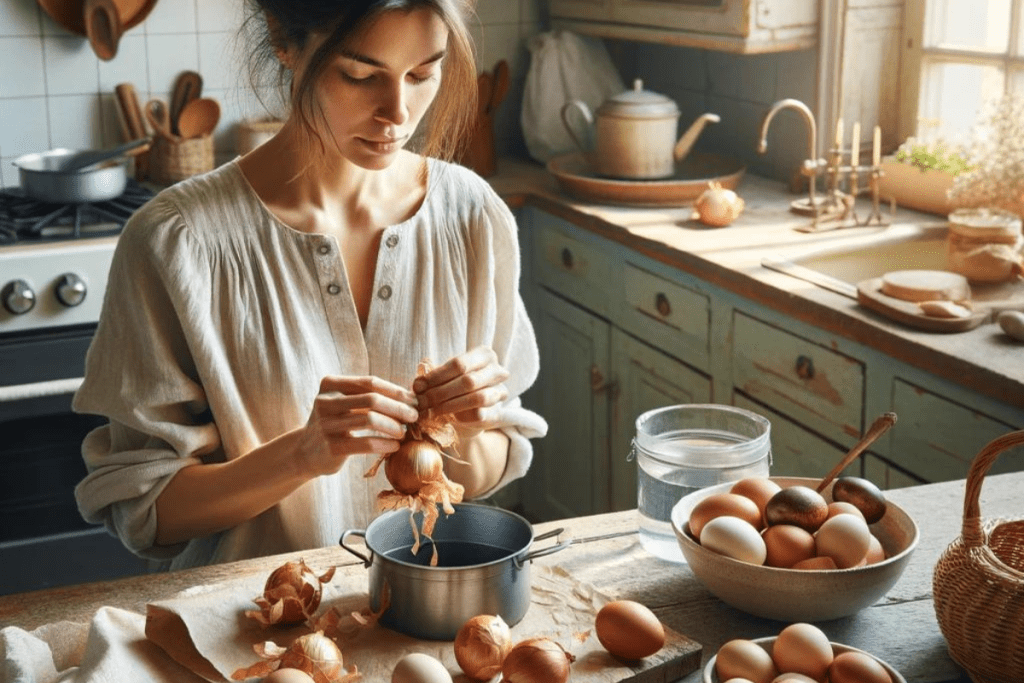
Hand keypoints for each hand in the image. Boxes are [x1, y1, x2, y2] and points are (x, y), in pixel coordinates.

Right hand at [298, 375, 418, 475]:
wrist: (306, 452)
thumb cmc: (335, 424)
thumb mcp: (345, 403)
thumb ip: (368, 396)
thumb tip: (409, 396)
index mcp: (330, 384)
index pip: (370, 382)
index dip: (395, 391)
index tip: (413, 400)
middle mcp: (325, 401)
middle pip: (372, 399)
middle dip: (398, 408)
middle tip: (414, 417)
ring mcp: (326, 424)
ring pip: (370, 420)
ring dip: (393, 426)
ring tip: (403, 432)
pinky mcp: (331, 447)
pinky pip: (365, 443)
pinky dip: (384, 444)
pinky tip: (394, 446)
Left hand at [412, 346, 510, 434]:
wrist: (473, 406)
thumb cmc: (457, 384)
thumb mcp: (445, 375)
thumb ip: (432, 377)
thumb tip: (417, 385)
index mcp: (484, 355)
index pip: (459, 364)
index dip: (436, 376)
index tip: (418, 387)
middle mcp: (497, 371)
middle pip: (468, 381)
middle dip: (440, 393)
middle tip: (421, 402)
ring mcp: (499, 392)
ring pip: (477, 398)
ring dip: (449, 406)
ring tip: (430, 411)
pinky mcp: (496, 412)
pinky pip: (479, 414)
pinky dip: (459, 417)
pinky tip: (444, 418)